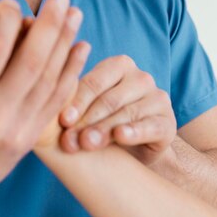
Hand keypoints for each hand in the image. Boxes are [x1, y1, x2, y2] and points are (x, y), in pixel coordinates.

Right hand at [0, 0, 87, 216]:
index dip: (7, 19)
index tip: (13, 2)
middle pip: (32, 60)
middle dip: (50, 24)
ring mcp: (15, 131)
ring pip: (49, 80)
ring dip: (66, 43)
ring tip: (77, 16)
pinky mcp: (27, 142)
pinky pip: (54, 102)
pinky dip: (70, 73)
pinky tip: (80, 49)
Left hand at [58, 55, 176, 164]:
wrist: (135, 151)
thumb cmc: (103, 122)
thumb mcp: (88, 110)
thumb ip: (74, 106)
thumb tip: (47, 114)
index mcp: (119, 65)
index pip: (94, 81)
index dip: (77, 101)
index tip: (62, 120)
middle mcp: (141, 77)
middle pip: (109, 99)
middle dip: (86, 120)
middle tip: (70, 139)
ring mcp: (158, 98)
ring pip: (126, 113)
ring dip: (104, 130)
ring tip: (87, 143)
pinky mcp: (168, 122)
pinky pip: (150, 126)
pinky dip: (134, 131)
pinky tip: (120, 136)